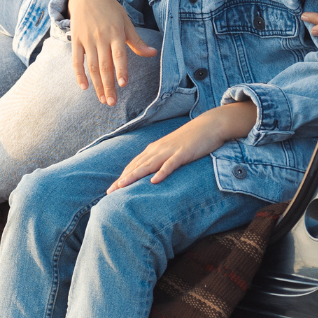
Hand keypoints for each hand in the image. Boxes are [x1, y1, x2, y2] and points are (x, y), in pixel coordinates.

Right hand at [68, 0, 157, 104]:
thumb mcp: (125, 21)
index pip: (118, 54)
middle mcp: (100, 37)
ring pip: (90, 66)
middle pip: (104, 65)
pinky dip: (79, 74)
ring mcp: (87, 40)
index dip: (120, 69)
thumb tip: (153, 53)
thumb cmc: (110, 10)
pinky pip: (76, 60)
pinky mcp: (76, 41)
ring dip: (96, 84)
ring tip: (102, 99)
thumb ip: (137, 41)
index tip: (122, 84)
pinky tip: (84, 87)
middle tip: (111, 102)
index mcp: (115, 33)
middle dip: (108, 85)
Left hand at [107, 102, 256, 190]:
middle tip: (109, 192)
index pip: (134, 164)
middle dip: (122, 179)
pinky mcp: (183, 153)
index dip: (122, 176)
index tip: (111, 189)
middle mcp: (158, 150)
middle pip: (136, 166)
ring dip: (134, 176)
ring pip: (148, 165)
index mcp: (154, 149)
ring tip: (122, 187)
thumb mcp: (171, 150)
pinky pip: (170, 164)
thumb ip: (160, 160)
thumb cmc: (189, 140)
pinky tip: (154, 181)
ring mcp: (170, 151)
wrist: (208, 126)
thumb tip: (151, 173)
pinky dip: (162, 172)